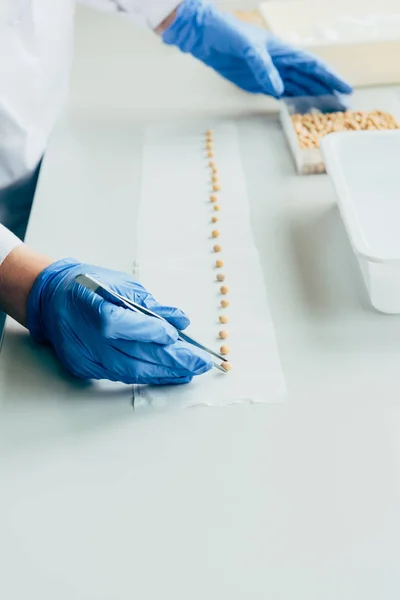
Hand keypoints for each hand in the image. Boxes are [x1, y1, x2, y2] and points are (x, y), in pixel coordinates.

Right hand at [26, 259, 211, 384]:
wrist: (51, 300)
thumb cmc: (87, 286)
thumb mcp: (121, 284)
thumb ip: (151, 306)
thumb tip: (180, 321)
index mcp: (92, 308)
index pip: (125, 325)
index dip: (154, 333)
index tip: (180, 339)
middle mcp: (86, 336)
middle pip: (133, 355)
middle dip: (172, 361)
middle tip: (199, 363)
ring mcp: (84, 356)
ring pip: (129, 370)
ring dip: (162, 373)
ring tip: (188, 372)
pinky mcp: (84, 367)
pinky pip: (120, 375)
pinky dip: (145, 374)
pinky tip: (165, 373)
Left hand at [163, 0, 351, 101]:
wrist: (208, 37)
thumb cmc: (228, 34)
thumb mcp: (247, 46)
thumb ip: (262, 67)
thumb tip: (278, 89)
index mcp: (284, 51)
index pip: (313, 65)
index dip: (330, 77)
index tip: (345, 88)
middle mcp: (282, 63)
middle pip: (311, 79)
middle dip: (327, 92)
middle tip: (343, 107)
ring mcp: (272, 74)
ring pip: (299, 89)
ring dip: (313, 99)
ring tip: (328, 112)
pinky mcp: (260, 84)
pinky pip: (282, 95)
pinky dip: (293, 103)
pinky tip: (302, 111)